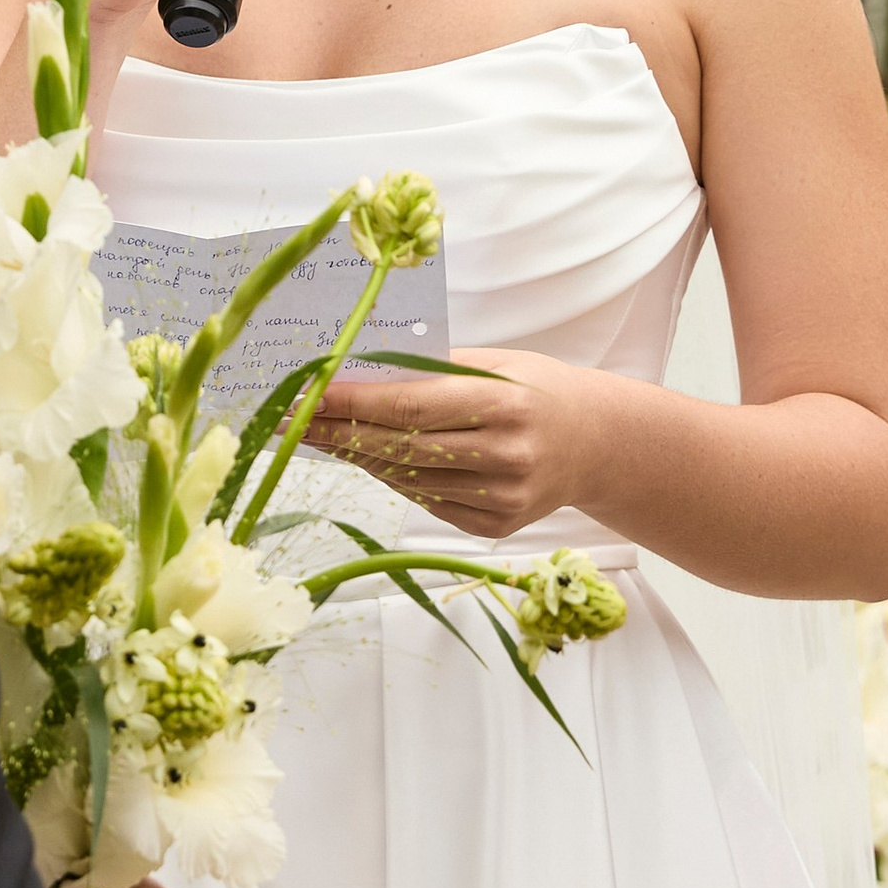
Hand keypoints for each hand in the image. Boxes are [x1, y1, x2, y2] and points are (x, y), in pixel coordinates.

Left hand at [305, 346, 600, 540]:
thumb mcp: (494, 362)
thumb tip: (353, 370)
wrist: (595, 443)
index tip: (306, 393)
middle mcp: (507, 457)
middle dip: (337, 431)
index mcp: (506, 404)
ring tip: (316, 434)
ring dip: (355, 456)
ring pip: (406, 479)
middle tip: (291, 418)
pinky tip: (364, 457)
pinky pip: (425, 501)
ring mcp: (503, 498)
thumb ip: (430, 368)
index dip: (351, 403)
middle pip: (400, 447)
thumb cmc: (537, 389)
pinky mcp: (496, 526)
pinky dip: (390, 477)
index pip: (410, 406)